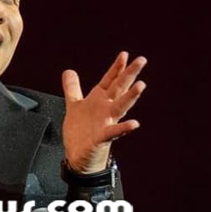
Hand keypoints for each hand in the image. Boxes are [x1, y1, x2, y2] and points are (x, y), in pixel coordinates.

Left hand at [61, 51, 146, 173]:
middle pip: (119, 89)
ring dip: (131, 96)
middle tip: (141, 60)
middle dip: (129, 74)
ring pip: (120, 107)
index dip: (116, 68)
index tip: (124, 54)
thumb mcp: (74, 106)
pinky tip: (134, 124)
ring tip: (140, 85)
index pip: (109, 81)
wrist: (78, 157)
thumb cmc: (80, 133)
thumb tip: (69, 71)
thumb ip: (72, 88)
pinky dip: (124, 128)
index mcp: (98, 100)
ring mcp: (106, 123)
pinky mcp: (102, 138)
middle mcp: (105, 110)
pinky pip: (114, 132)